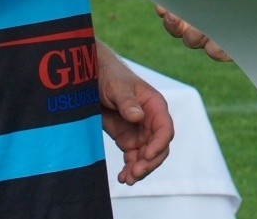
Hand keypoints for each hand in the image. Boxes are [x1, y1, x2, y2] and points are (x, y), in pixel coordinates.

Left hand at [97, 44, 173, 185]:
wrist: (92, 79)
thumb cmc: (109, 76)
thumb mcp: (117, 87)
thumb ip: (127, 101)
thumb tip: (138, 116)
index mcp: (154, 105)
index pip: (165, 128)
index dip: (159, 144)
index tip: (146, 156)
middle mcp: (150, 121)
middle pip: (159, 147)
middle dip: (149, 162)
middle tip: (134, 173)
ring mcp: (140, 132)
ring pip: (147, 156)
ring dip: (140, 169)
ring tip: (126, 179)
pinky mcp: (127, 140)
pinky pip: (134, 158)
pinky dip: (130, 169)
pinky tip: (123, 177)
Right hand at [156, 0, 256, 60]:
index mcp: (203, 0)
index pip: (176, 9)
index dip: (166, 11)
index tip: (163, 8)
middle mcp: (207, 20)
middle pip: (180, 29)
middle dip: (175, 25)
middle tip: (178, 19)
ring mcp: (218, 36)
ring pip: (196, 42)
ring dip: (195, 34)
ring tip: (203, 26)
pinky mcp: (231, 49)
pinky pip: (216, 51)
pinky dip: (216, 44)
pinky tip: (222, 35)